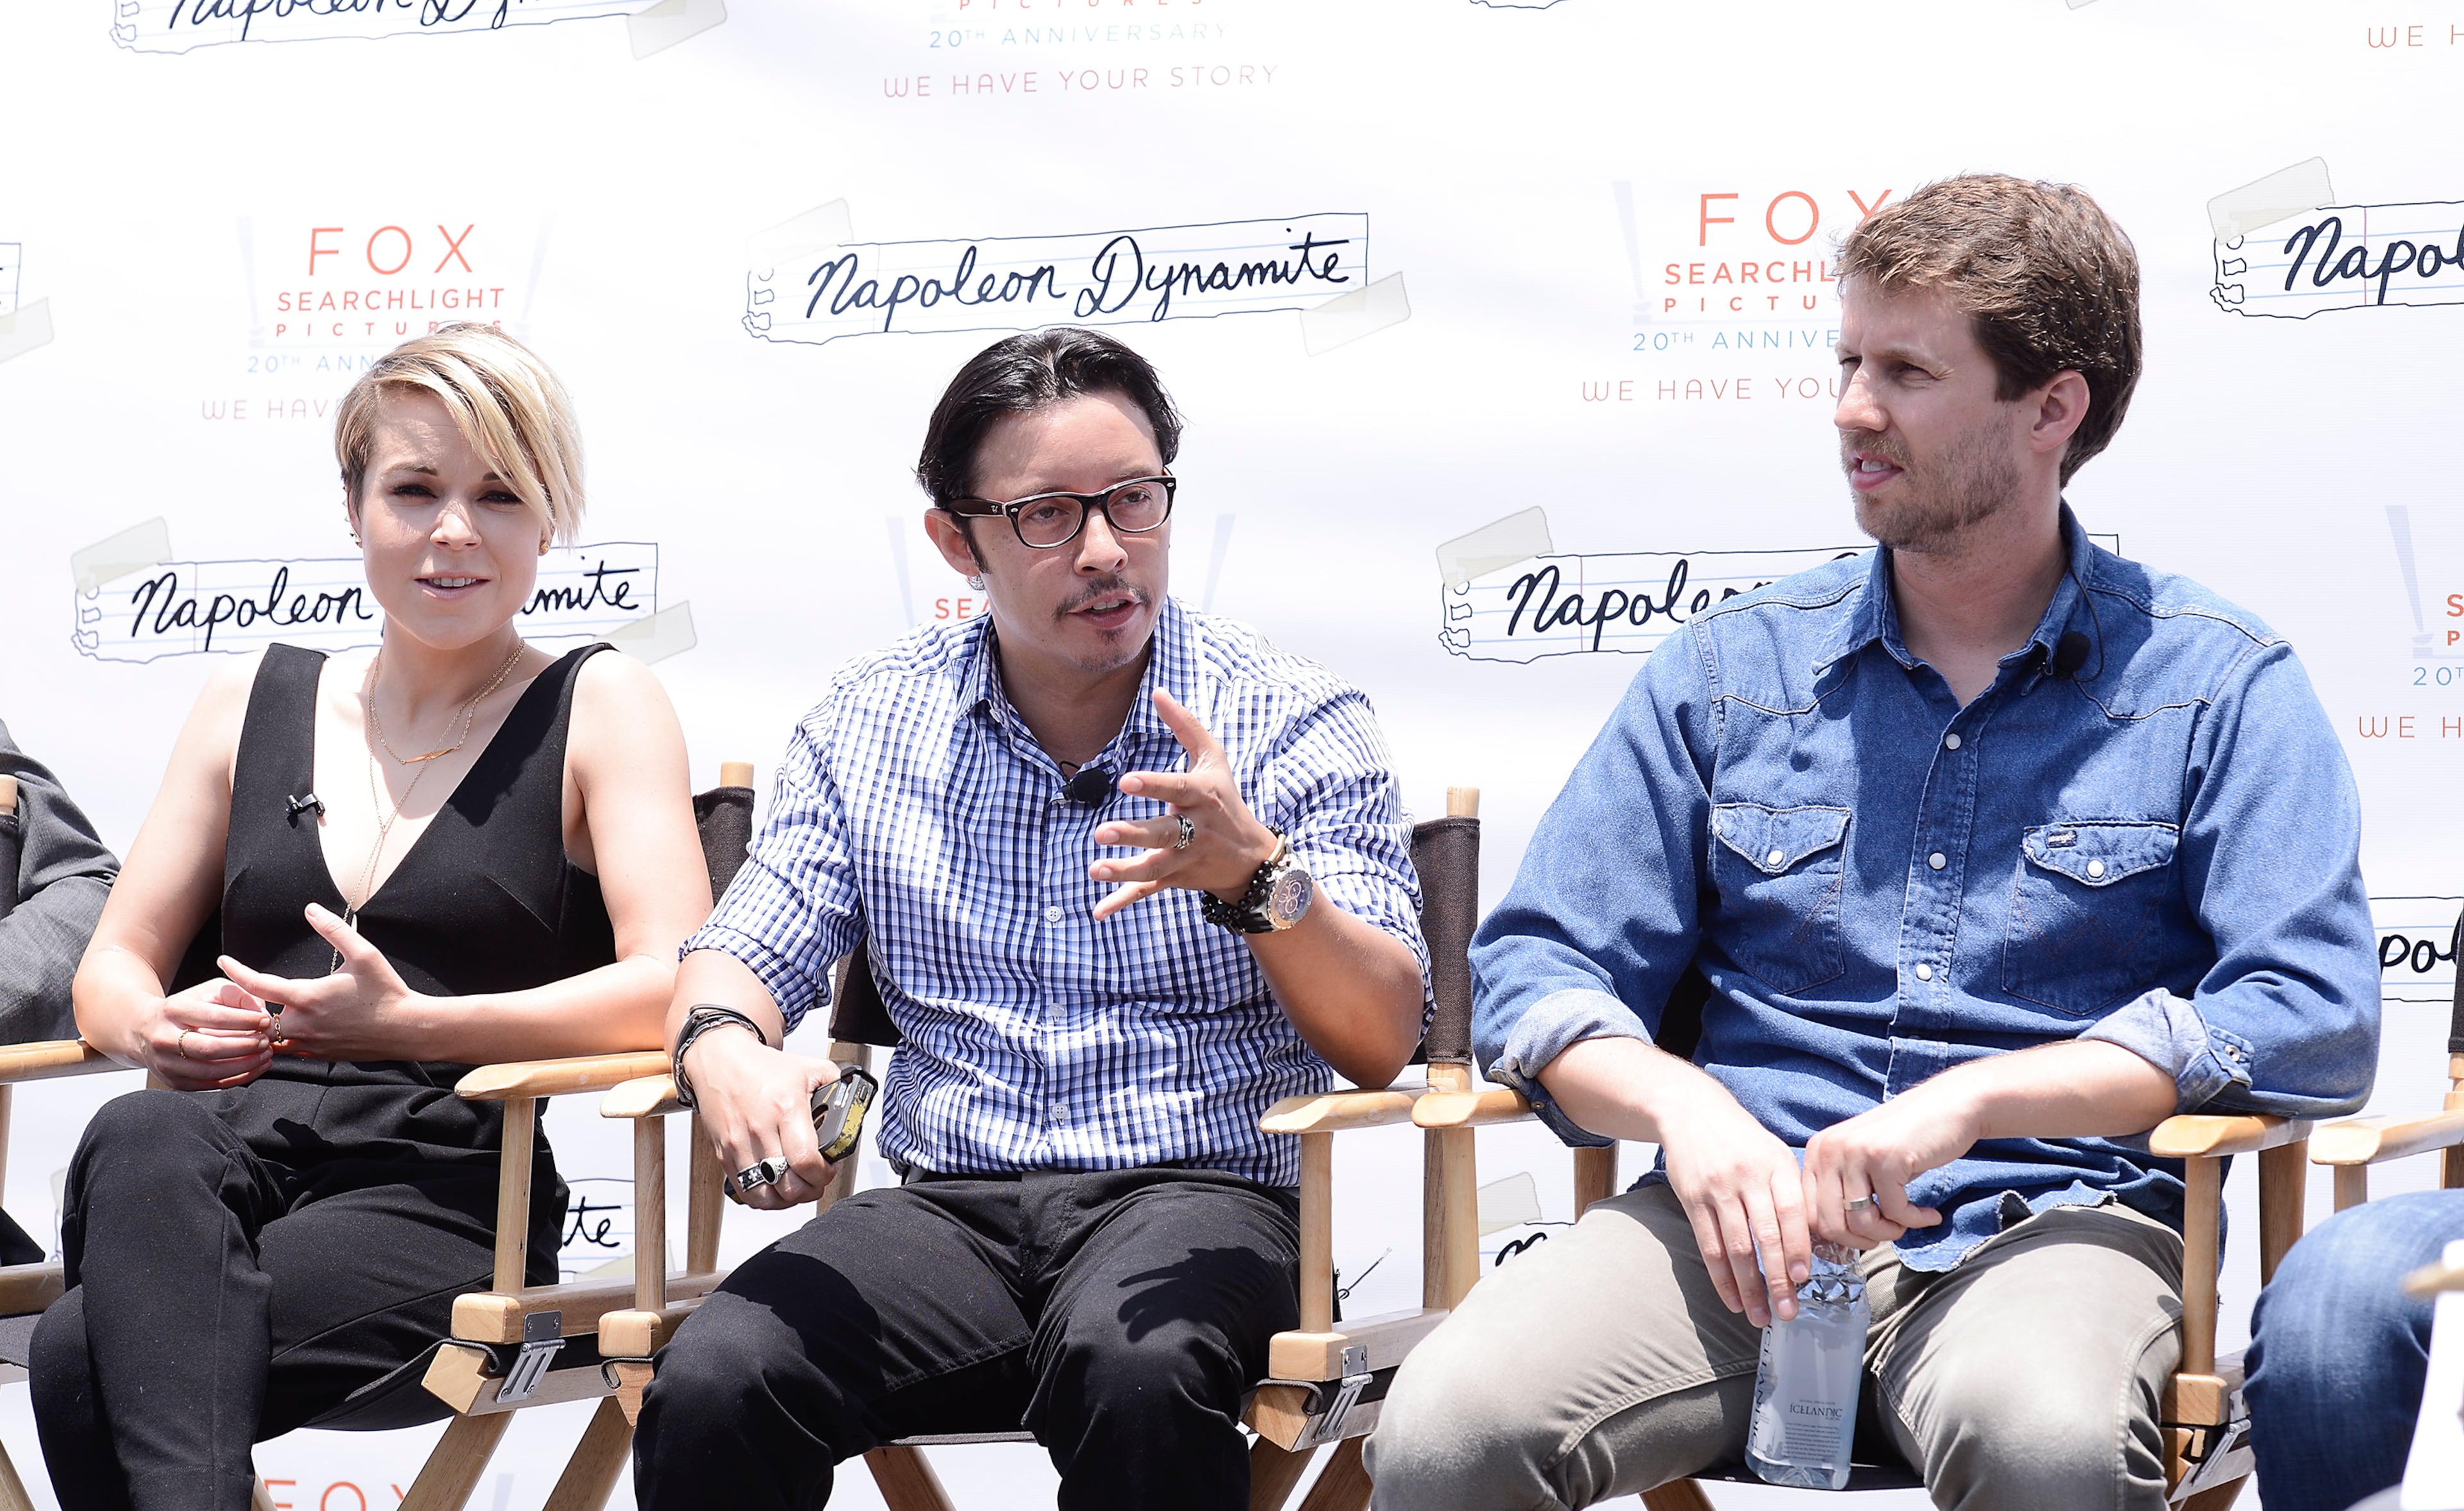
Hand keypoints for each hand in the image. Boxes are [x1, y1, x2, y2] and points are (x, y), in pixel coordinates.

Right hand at [141, 977, 276, 1089]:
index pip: (213, 1017)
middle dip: (244, 1046)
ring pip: (211, 1071)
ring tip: (265, 1054)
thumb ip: (237, 994)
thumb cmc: (185, 1007)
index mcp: (173, 1010)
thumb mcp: (208, 990)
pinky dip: (238, 1078)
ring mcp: (167, 1064)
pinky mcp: (175, 1082)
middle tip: (266, 1041)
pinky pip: (211, 1085)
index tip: (266, 1021)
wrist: (145, 1029)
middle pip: (210, 1048)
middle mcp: (165, 1039)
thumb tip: (261, 1012)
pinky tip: (256, 1067)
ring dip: (245, 1065)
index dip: (244, 1020)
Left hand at [215, 903, 427, 1061]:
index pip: (257, 985)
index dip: (236, 972)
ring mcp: (310, 1044)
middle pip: (259, 1015)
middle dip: (251, 1004)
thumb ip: (334, 929)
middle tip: (244, 993)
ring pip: (272, 1037)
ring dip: (266, 1025)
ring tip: (263, 1012)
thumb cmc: (386, 990)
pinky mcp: (320, 1056)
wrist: (407, 1029)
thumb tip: (311, 909)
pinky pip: (291, 1050)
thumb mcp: (364, 953)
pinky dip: (285, 1040)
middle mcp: (302, 1024)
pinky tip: (295, 1027)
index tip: (222, 962)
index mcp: (306, 997)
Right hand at [683, 1026, 843, 1210]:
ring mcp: (739, 1145)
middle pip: (787, 1185)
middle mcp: (760, 1130)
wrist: (721, 1061)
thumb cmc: (764, 1067)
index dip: (823, 1174)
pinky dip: (764, 1199)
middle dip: (810, 1190)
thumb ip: (837, 1085)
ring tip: (798, 1189)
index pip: (806, 1160)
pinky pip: (745, 1193)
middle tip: (817, 1181)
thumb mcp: (809, 1067)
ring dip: (787, 1200)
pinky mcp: (724, 1155)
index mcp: (785, 1108)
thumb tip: (854, 1106)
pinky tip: (776, 1190)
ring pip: (765, 1196)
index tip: (829, 1169)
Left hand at [1088, 689, 1278, 920]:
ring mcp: (1185, 858)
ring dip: (1124, 871)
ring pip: (1153, 867)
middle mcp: (1195, 830)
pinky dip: (1122, 902)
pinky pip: (1148, 892)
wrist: (1252, 858)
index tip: (1126, 782)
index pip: (1176, 788)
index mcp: (1202, 796)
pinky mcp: (1175, 879)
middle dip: (1135, 834)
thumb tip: (1158, 692)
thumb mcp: (1213, 759)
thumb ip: (1185, 726)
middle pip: (1163, 833)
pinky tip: (1098, 912)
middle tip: (1103, 832)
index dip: (1152, 785)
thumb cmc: (1224, 798)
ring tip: (1095, 869)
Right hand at [1659, 1086, 1811, 1326]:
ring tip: (1760, 1316)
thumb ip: (1790, 1193)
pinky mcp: (1692, 1199)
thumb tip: (1809, 1246)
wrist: (1690, 1110)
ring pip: (1735, 1247)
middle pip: (1764, 1236)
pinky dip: (1721, 1277)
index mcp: (1775, 1164)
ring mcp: (1717, 1188)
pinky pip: (1708, 1245)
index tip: (1804, 1279)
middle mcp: (1746, 1176)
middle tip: (1787, 1311)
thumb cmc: (1741, 1139)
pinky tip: (1732, 1299)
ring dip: (1749, 1287)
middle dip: (1777, 1279)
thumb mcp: (1773, 1153)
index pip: (1790, 1212)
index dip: (1798, 1248)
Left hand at [1801, 1082, 1969, 1249]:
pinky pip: (1895, 1212)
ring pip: (1861, 1223)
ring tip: (1907, 1221)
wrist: (1950, 1106)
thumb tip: (1830, 1240)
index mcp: (1817, 1152)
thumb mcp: (1862, 1162)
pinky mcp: (1885, 1159)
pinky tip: (1929, 1214)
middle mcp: (1829, 1149)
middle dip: (1863, 1241)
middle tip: (1890, 1232)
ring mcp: (1855, 1152)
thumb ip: (1842, 1190)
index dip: (1839, 1238)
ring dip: (1889, 1233)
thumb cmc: (1908, 1142)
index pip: (1809, 1215)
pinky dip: (1915, 1220)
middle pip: (1831, 1225)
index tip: (1866, 1238)